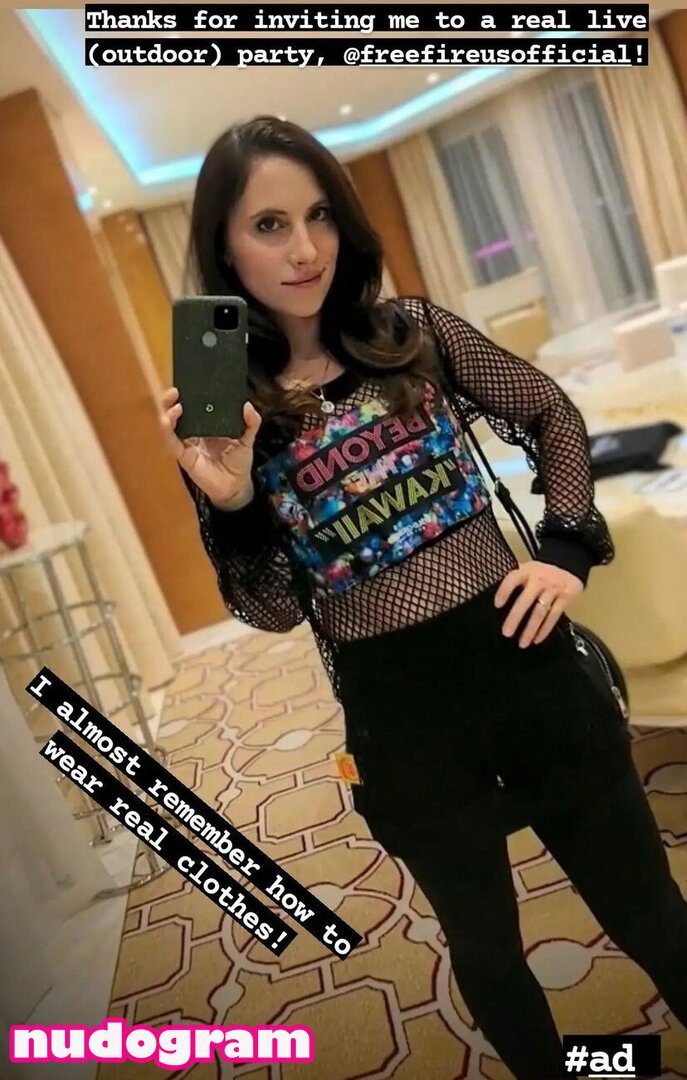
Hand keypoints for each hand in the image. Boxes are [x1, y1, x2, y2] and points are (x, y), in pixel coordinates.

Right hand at [159, 387, 261, 508]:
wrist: (235, 486)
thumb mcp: (247, 439)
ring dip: (168, 411)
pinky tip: (168, 420)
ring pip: (171, 424)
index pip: (194, 405)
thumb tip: (247, 405)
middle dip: (172, 399)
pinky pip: (171, 442)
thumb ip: (251, 423)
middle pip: (177, 411)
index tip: (188, 381)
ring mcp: (187, 442)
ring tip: (175, 403)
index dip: (188, 394)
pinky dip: (167, 430)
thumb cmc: (239, 462)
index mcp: (207, 424)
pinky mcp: (183, 455)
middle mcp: (194, 431)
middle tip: (176, 390)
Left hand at [494, 561, 583, 646]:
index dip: (504, 591)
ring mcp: (553, 589)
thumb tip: (496, 603)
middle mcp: (539, 580)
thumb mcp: (527, 571)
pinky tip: (537, 639)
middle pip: (526, 600)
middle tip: (506, 633)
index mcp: (526, 571)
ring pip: (540, 612)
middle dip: (515, 617)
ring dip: (530, 629)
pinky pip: (554, 616)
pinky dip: (545, 629)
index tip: (497, 605)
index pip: (513, 579)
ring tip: (522, 643)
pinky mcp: (565, 598)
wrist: (569, 567)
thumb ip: (514, 582)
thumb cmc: (540, 574)